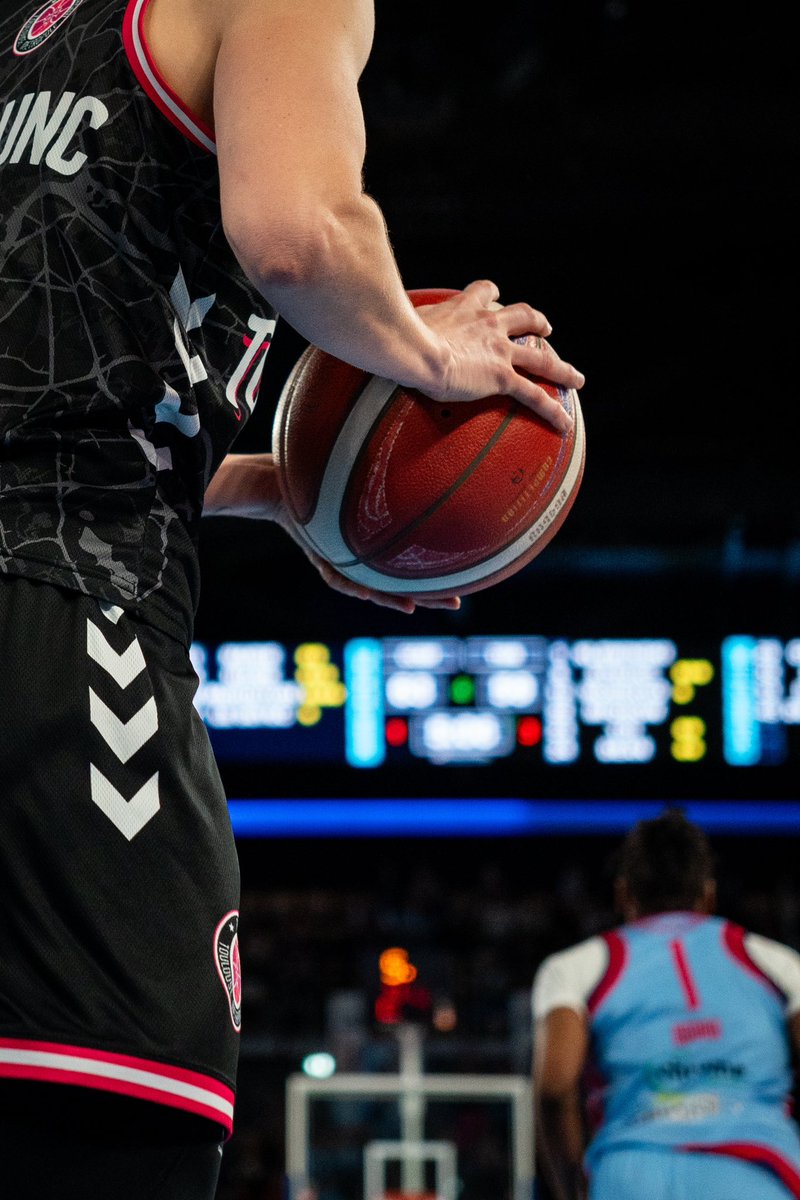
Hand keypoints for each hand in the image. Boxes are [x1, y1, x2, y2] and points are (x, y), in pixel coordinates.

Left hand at [273, 495, 460, 614]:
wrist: (284, 483)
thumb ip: (396, 482)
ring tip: (411, 608)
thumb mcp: (367, 480)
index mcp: (379, 545)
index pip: (413, 566)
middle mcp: (364, 557)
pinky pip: (335, 577)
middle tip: (455, 603)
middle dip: (426, 595)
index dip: (437, 576)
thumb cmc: (327, 478)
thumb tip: (435, 467)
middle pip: (399, 583)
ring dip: (390, 599)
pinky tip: (366, 594)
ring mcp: (344, 560)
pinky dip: (350, 586)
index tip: (464, 583)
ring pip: (370, 587)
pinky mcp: (319, 556)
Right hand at [414, 278, 584, 433]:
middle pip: (523, 317)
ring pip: (540, 358)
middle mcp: (488, 326)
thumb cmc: (399, 336)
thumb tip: (374, 332)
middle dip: (536, 323)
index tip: (496, 298)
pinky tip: (565, 423)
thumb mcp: (400, 322)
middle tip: (545, 330)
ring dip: (560, 368)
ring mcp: (499, 351)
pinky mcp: (502, 377)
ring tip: (575, 378)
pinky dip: (552, 409)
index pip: (484, 293)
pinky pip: (534, 395)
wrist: (413, 349)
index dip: (492, 296)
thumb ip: (398, 326)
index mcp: (464, 309)